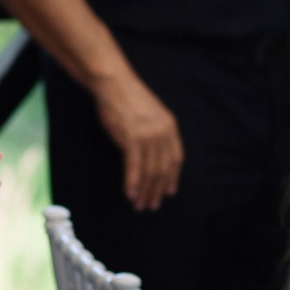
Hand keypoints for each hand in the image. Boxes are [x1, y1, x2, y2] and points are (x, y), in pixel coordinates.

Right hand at [95, 73, 183, 209]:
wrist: (113, 84)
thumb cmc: (127, 98)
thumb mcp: (150, 114)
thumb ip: (155, 132)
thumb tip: (152, 152)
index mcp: (170, 126)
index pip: (176, 159)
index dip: (172, 178)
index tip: (169, 192)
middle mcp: (163, 133)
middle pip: (163, 169)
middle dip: (158, 191)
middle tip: (152, 205)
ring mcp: (148, 136)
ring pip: (150, 172)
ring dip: (145, 192)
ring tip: (139, 205)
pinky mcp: (132, 139)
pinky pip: (135, 167)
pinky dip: (133, 183)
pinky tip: (130, 194)